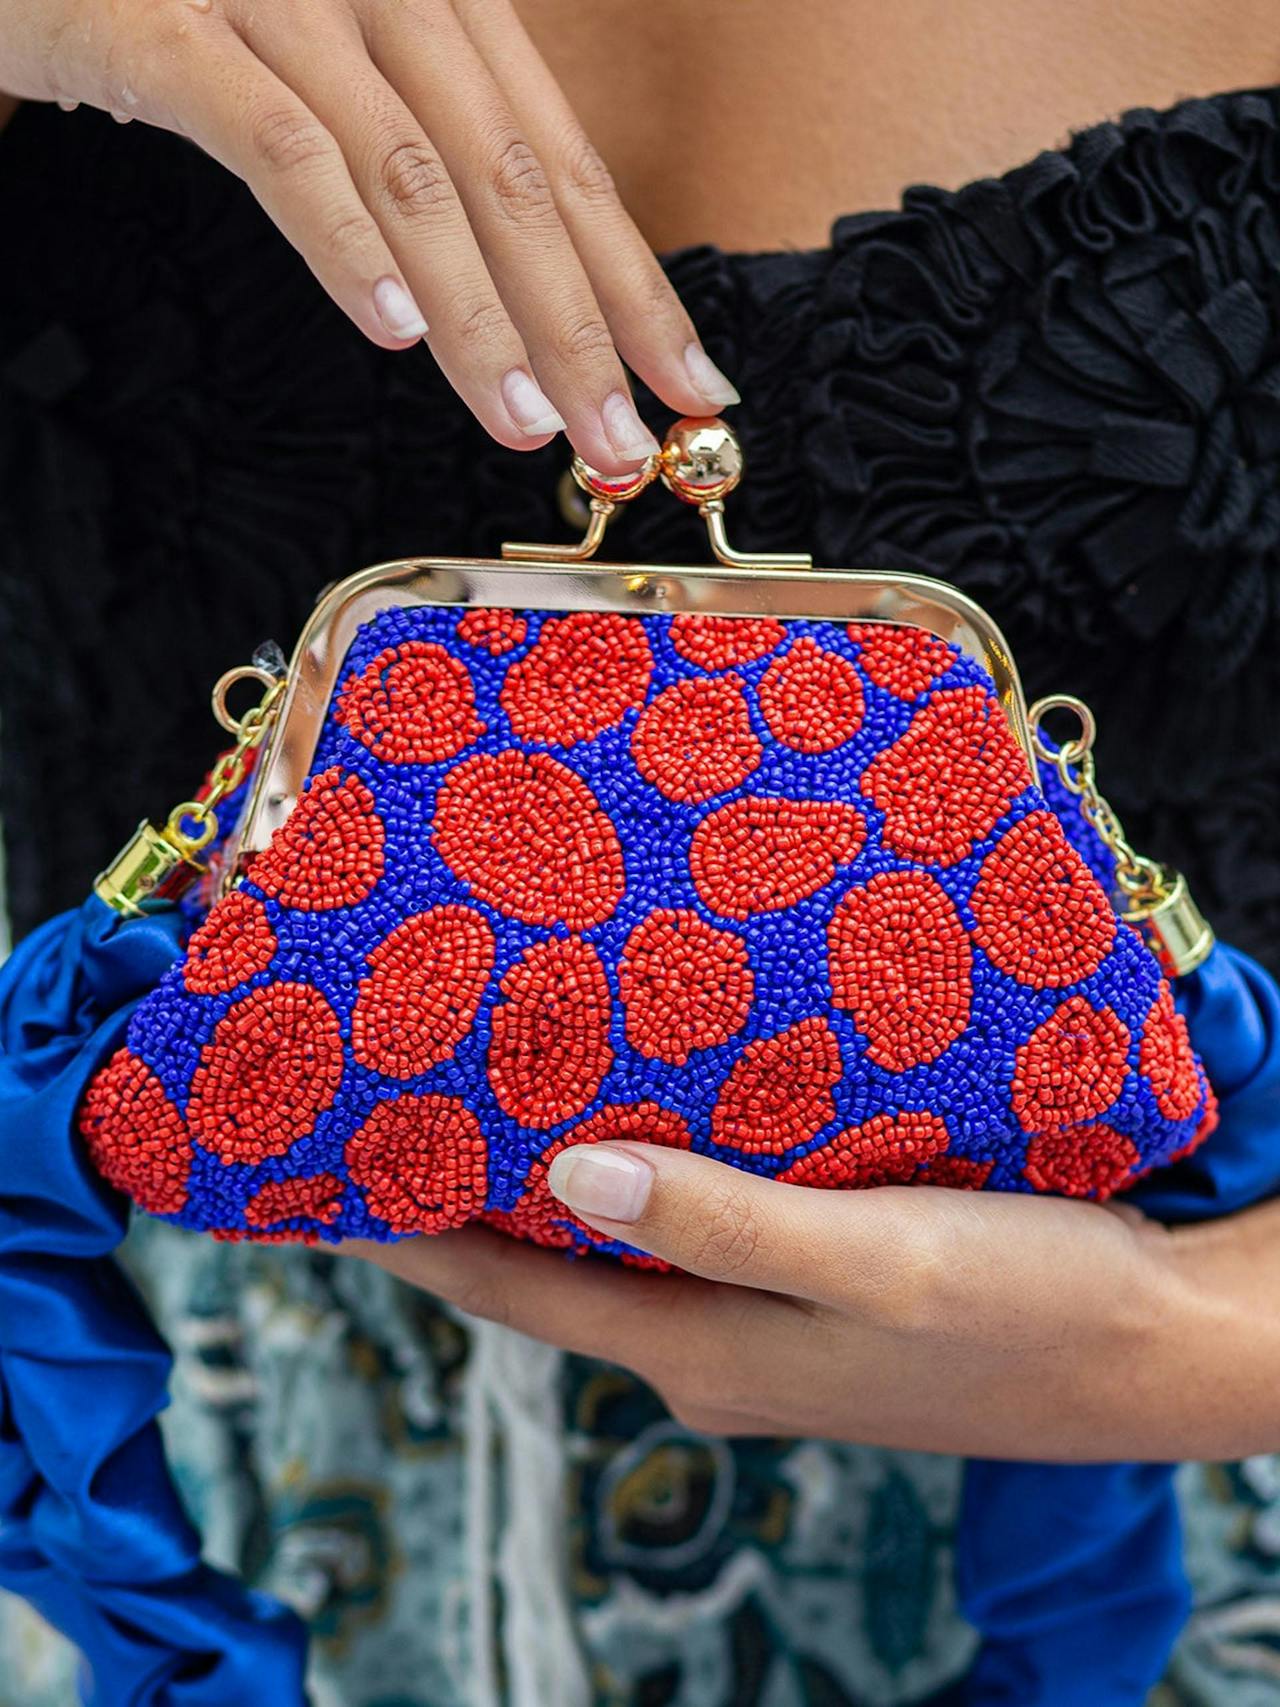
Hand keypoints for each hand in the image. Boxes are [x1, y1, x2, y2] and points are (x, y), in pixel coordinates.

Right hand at [1, 0, 736, 468]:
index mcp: (442, 0)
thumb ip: (429, 148)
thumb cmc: (192, 6)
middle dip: (580, 326)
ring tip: (524, 421)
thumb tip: (517, 292)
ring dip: (479, 313)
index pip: (565, 165)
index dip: (633, 285)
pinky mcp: (162, 22)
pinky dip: (342, 239)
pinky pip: (274, 142)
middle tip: (621, 442)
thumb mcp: (335, 60)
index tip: (687, 388)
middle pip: (512, 179)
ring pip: (411, 175)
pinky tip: (393, 331)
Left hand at [346, 1141, 1279, 1461]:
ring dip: (555, 1174)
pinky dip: (648, 1172)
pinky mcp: (817, 1290)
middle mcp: (712, 1348)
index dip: (400, 1232)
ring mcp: (764, 1325)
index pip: (504, 1286)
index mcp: (699, 1351)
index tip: (310, 1170)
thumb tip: (559, 1178)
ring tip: (496, 1081)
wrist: (1158, 1345)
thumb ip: (720, 1223)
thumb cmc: (1027, 1308)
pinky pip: (695, 1226)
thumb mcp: (872, 1263)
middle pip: (547, 1265)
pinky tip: (653, 1109)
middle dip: (463, 1192)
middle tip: (393, 1093)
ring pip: (621, 1242)